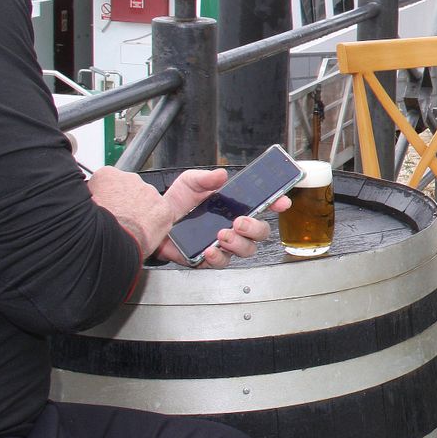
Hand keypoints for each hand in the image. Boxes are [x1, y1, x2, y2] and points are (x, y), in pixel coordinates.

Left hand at [153, 168, 284, 268]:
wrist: (154, 221)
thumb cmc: (176, 203)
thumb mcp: (190, 183)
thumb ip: (206, 178)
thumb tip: (221, 175)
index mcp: (235, 207)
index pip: (263, 206)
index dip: (276, 204)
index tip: (281, 202)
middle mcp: (234, 227)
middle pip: (260, 233)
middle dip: (255, 228)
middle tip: (241, 222)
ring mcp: (224, 244)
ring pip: (246, 250)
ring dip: (238, 243)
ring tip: (223, 235)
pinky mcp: (208, 258)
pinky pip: (221, 262)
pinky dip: (217, 257)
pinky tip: (210, 248)